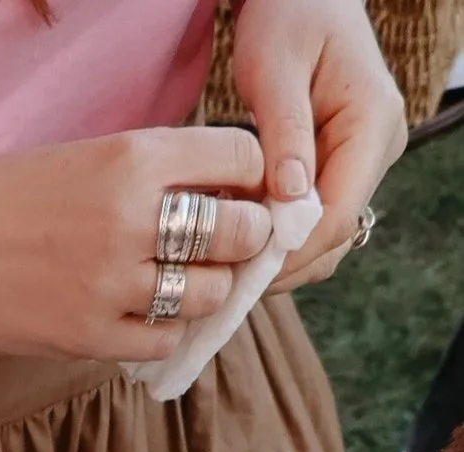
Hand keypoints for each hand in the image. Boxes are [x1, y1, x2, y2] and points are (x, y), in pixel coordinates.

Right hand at [0, 127, 271, 361]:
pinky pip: (163, 339)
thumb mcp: (89, 157)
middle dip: (243, 237)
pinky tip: (143, 314)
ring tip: (181, 282)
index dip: (252, 178)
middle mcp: (130, 217)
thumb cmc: (12, 199)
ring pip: (209, 292)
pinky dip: (164, 329)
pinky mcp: (90, 335)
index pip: (242, 160)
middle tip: (229, 244)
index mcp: (133, 157)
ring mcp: (111, 282)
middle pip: (238, 232)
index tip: (240, 193)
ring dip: (206, 289)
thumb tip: (230, 197)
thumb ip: (156, 171)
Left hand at [232, 0, 405, 287]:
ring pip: (325, 236)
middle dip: (281, 262)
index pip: (337, 214)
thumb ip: (284, 133)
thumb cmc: (288, 16)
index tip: (238, 271)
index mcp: (373, 123)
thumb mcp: (275, 68)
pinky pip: (314, 218)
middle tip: (221, 277)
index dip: (289, 252)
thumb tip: (289, 198)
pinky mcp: (343, 167)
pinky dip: (279, 235)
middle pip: (334, 235)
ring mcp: (364, 161)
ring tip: (225, 261)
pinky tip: (239, 237)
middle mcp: (379, 148)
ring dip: (278, 255)